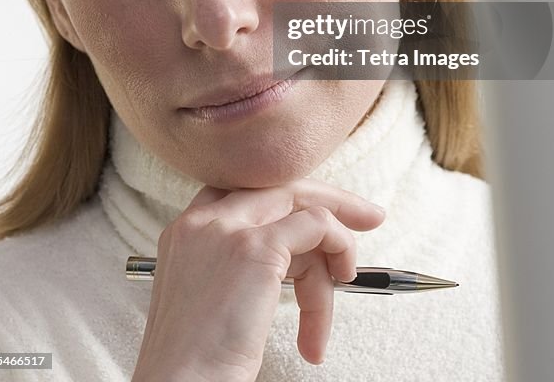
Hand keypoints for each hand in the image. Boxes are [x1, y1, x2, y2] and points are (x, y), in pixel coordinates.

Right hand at [131, 179, 385, 381]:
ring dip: (335, 248)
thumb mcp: (210, 298)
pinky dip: (340, 246)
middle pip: (278, 190)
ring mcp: (227, 229)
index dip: (288, 203)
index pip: (244, 194)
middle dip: (330, 202)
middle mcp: (202, 220)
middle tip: (369, 218)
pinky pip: (317, 225)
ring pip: (303, 206)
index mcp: (184, 232)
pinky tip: (340, 283)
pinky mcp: (255, 247)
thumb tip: (302, 257)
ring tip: (340, 292)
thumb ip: (241, 265)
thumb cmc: (196, 362)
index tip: (319, 217)